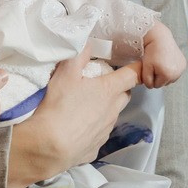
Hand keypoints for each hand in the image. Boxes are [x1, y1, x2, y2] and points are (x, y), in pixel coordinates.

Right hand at [6, 45, 138, 187]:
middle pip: (126, 95)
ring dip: (106, 108)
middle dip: (120, 88)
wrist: (50, 146)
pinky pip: (99, 134)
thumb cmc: (60, 106)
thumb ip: (79, 54)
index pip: (133, 75)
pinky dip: (93, 128)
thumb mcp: (66, 73)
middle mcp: (113, 110)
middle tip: (104, 83)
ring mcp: (106, 130)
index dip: (136, 68)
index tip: (135, 64)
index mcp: (109, 90)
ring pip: (113, 115)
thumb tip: (89, 40)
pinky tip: (78, 127)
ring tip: (86, 105)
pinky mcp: (96, 147)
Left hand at [136, 24, 187, 88]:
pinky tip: (167, 61)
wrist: (160, 38)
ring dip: (165, 74)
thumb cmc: (151, 52)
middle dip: (158, 76)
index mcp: (167, 75)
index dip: (151, 77)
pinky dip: (171, 69)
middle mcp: (177, 73)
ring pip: (170, 78)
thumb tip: (151, 86)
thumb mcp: (145, 67)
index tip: (150, 68)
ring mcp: (181, 69)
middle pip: (164, 83)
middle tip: (155, 64)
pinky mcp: (184, 64)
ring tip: (161, 63)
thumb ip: (146, 80)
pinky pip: (175, 73)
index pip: (156, 85)